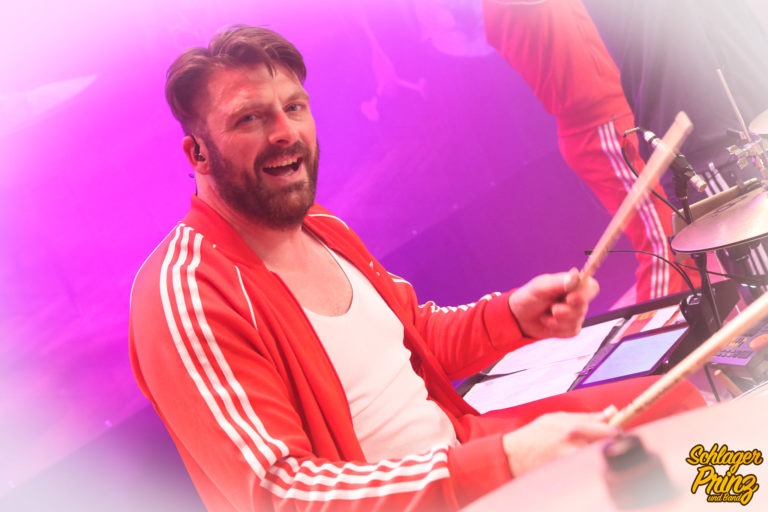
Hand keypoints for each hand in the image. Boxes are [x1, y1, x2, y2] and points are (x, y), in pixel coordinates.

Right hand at [502, 407, 617, 476]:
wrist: (515, 455)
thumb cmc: (536, 434)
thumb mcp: (559, 418)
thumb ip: (587, 417)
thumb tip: (611, 412)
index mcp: (575, 429)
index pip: (611, 432)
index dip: (618, 432)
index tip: (618, 431)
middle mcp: (576, 447)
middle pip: (609, 448)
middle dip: (612, 445)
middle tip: (609, 443)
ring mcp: (574, 463)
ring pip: (599, 459)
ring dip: (600, 455)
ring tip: (589, 451)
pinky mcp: (570, 474)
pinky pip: (587, 468)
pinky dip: (588, 464)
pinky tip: (578, 460)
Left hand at [508, 268, 598, 338]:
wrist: (519, 317)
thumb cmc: (530, 297)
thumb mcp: (540, 287)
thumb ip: (558, 282)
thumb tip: (576, 276)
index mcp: (573, 285)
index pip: (592, 287)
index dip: (584, 294)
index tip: (569, 298)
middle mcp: (578, 299)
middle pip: (584, 306)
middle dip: (564, 310)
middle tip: (551, 308)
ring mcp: (576, 315)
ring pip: (576, 320)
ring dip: (557, 320)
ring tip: (546, 314)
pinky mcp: (571, 328)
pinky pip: (571, 331)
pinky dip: (556, 329)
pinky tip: (548, 322)